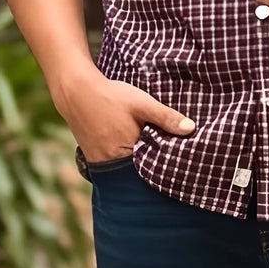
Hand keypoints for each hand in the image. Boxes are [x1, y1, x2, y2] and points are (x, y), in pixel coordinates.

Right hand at [53, 69, 194, 162]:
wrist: (76, 91)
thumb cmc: (110, 97)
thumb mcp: (142, 104)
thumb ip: (166, 117)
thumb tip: (192, 130)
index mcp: (126, 155)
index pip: (153, 171)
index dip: (167, 169)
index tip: (182, 166)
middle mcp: (111, 165)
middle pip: (140, 175)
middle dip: (154, 171)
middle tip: (173, 165)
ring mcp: (101, 164)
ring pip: (128, 172)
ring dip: (141, 167)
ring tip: (156, 159)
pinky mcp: (94, 159)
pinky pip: (116, 167)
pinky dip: (128, 162)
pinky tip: (136, 152)